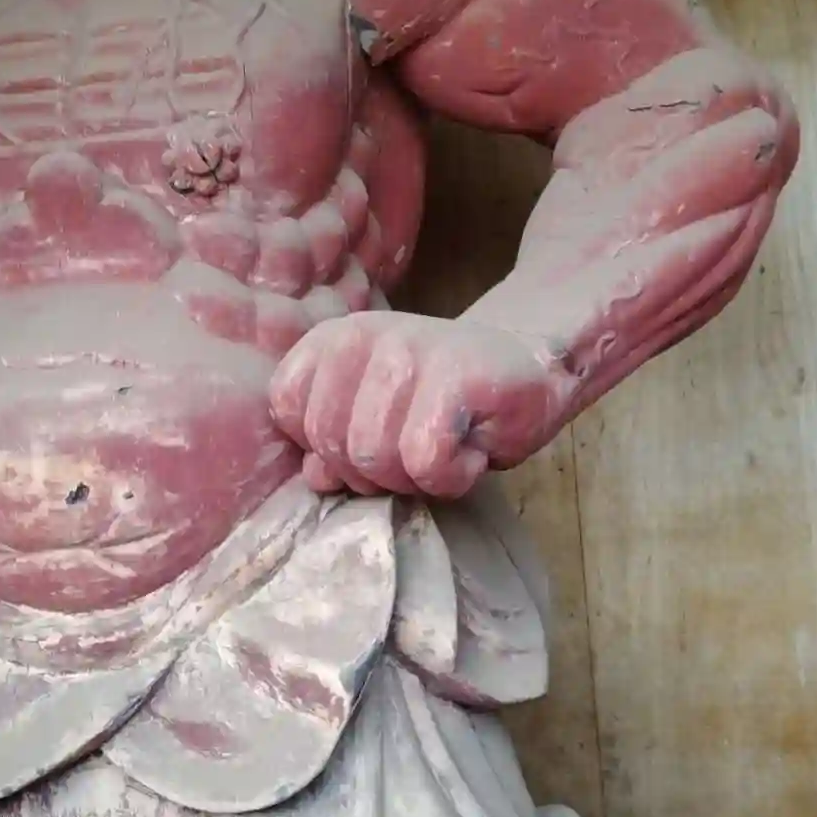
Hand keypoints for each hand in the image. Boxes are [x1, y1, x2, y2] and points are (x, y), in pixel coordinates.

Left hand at [269, 311, 571, 497]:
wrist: (530, 367)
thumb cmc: (446, 401)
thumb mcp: (375, 418)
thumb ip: (334, 442)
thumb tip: (316, 476)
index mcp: (332, 340)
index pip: (287, 411)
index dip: (328, 447)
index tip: (376, 436)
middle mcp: (362, 337)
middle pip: (334, 447)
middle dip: (376, 474)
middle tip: (419, 451)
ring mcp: (407, 351)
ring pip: (376, 460)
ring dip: (417, 478)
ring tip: (447, 449)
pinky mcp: (454, 376)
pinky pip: (424, 462)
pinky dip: (452, 478)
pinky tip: (472, 453)